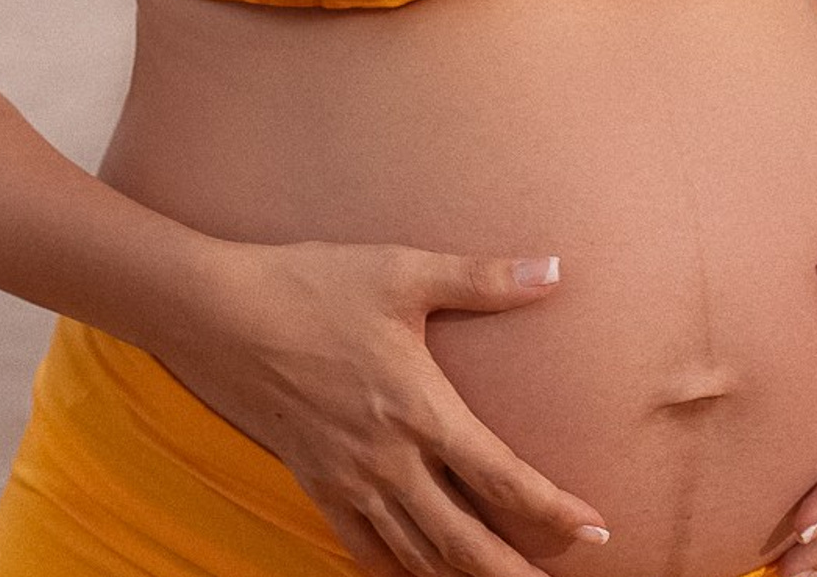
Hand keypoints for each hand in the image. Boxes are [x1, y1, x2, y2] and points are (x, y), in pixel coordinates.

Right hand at [154, 238, 611, 576]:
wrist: (220, 315)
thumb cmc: (314, 285)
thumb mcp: (402, 271)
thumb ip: (482, 279)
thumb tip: (557, 269)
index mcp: (419, 410)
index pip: (503, 479)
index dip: (554, 511)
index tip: (596, 527)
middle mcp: (390, 461)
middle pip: (467, 543)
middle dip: (516, 573)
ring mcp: (349, 482)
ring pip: (419, 558)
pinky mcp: (316, 486)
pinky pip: (366, 550)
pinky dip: (401, 572)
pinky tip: (420, 575)